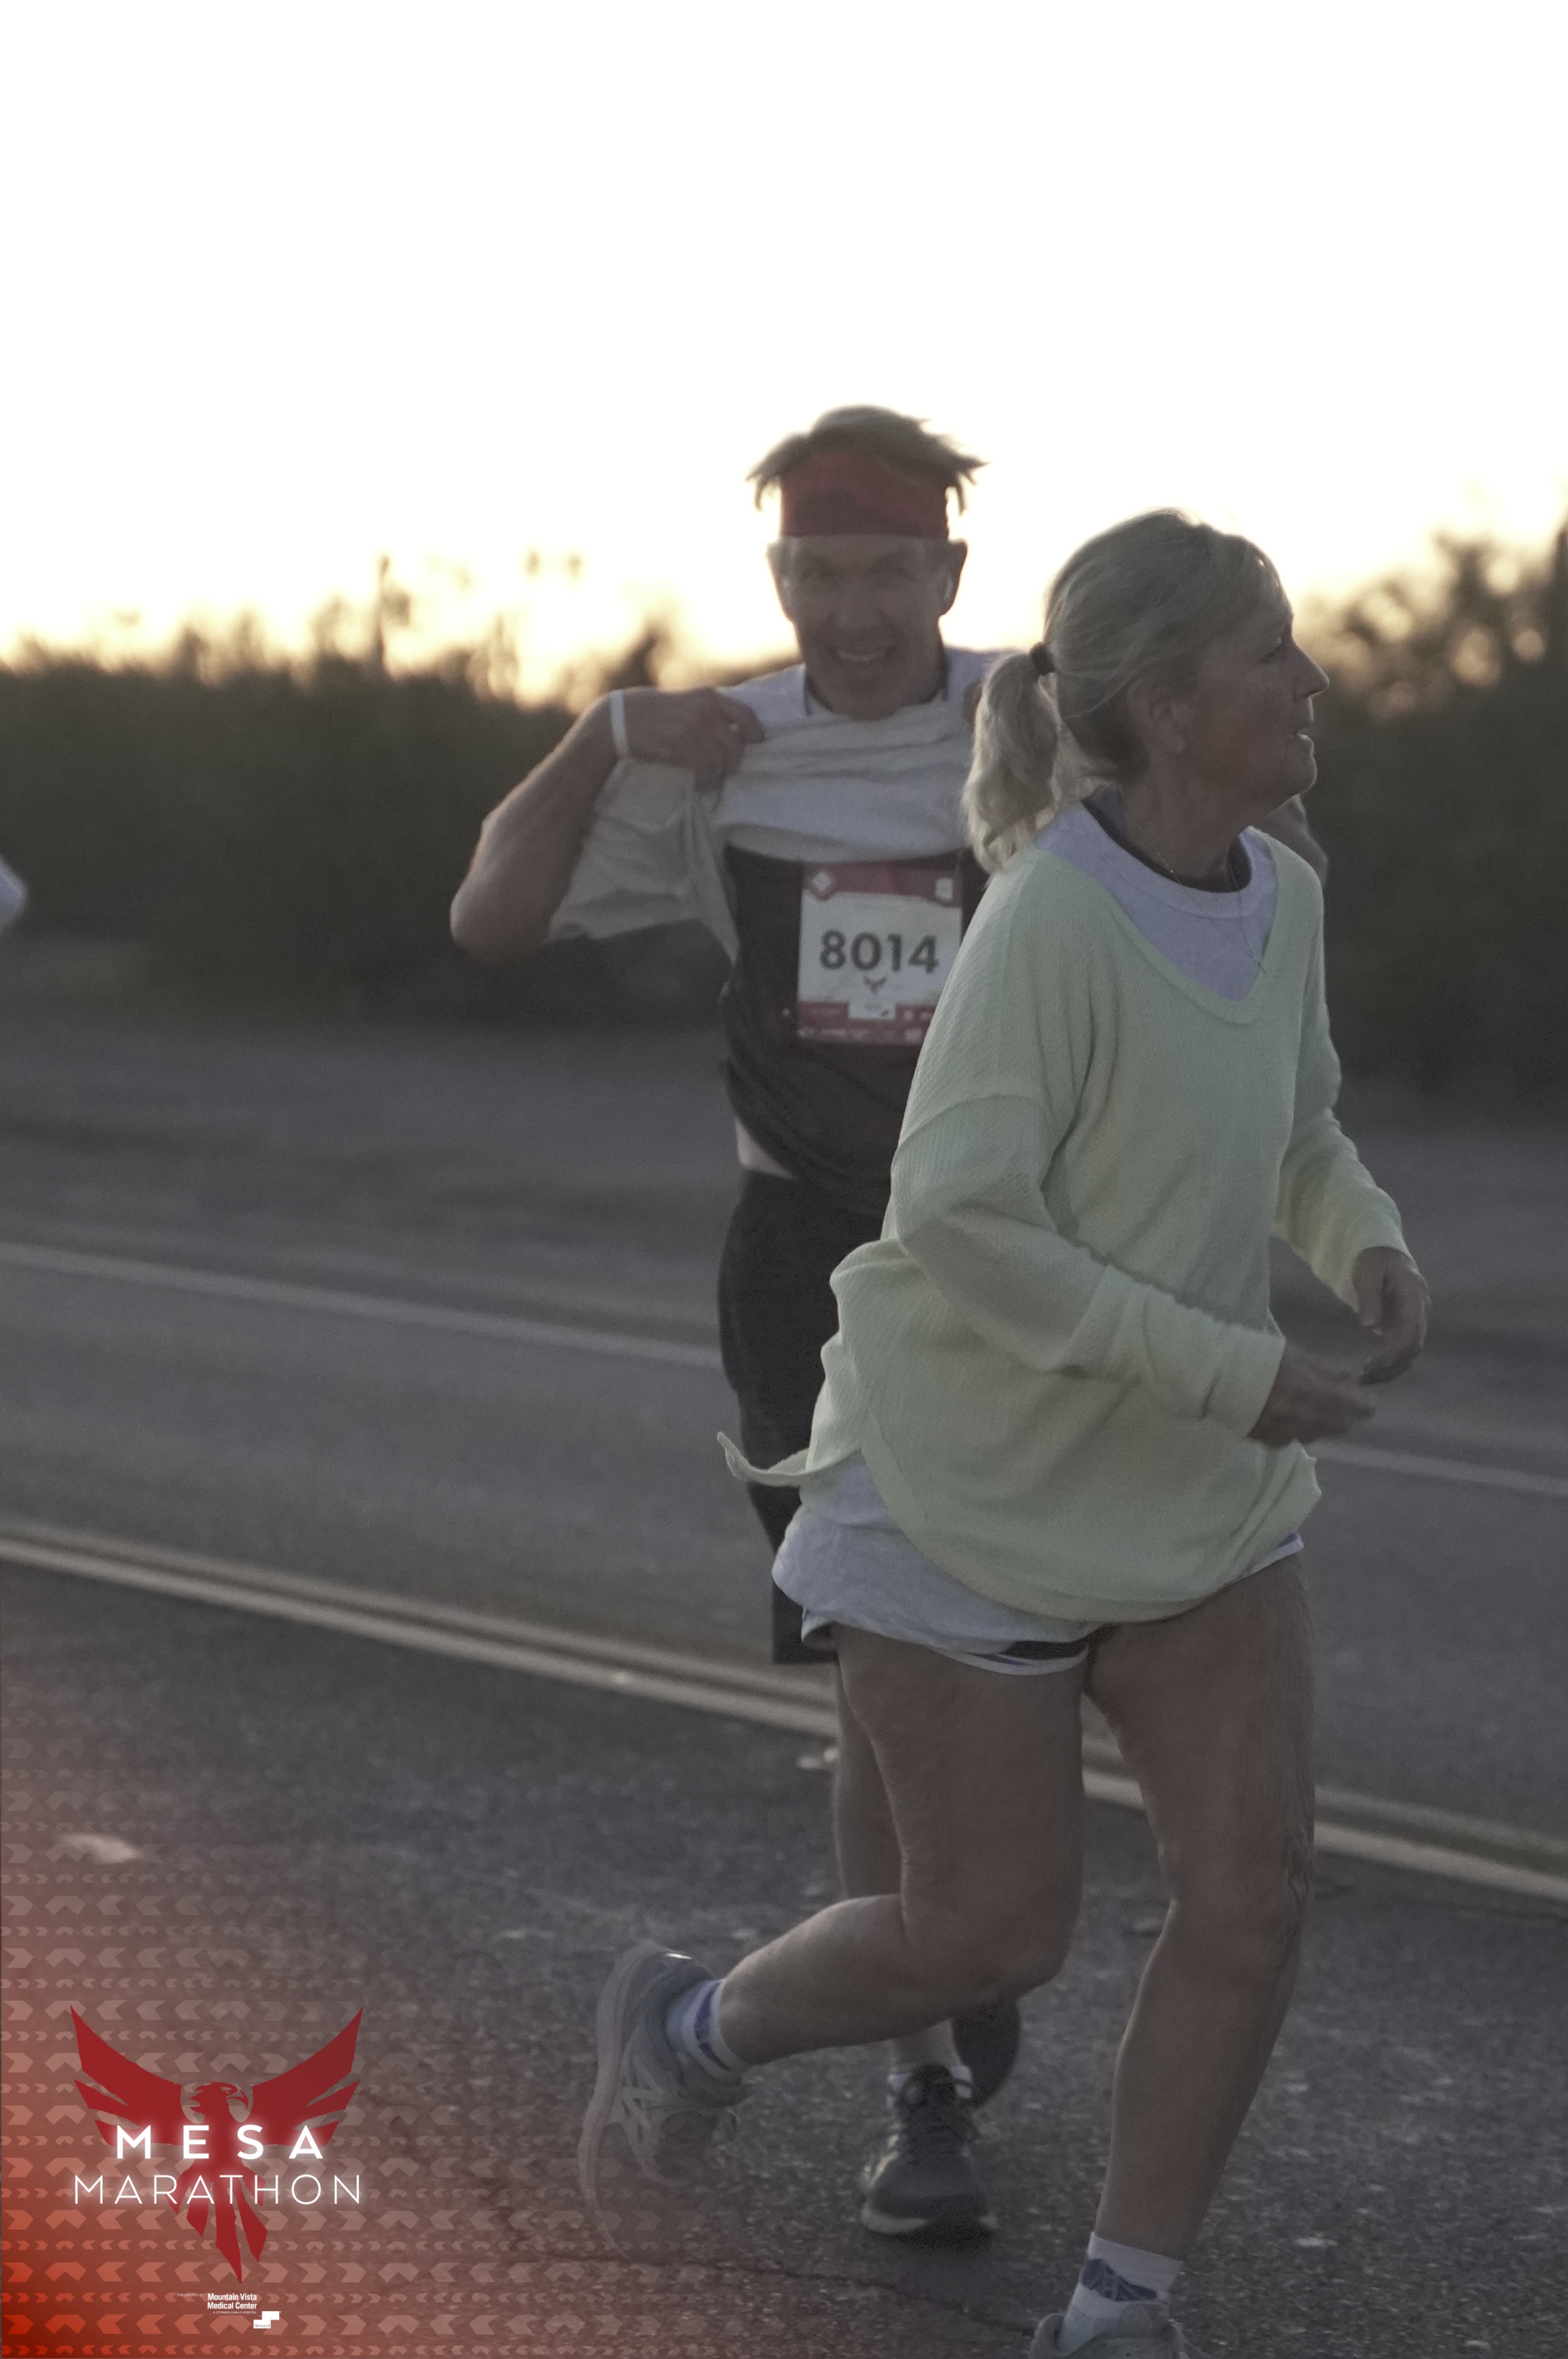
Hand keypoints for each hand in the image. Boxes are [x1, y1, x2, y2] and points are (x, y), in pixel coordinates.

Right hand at [602, 687, 763, 789]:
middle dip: (732, 764)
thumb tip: (735, 736)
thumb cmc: (654, 714)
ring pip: (721, 760)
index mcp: (709, 697)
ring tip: (708, 781)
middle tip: (723, 773)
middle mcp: (705, 708)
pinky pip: (705, 769)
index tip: (754, 747)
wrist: (621, 718)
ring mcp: (693, 724)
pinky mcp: (680, 742)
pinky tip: (698, 784)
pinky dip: (705, 781)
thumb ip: (709, 714)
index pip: (746, 715)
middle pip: (736, 745)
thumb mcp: (686, 704)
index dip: (755, 734)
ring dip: (717, 777)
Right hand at [1249, 1343, 1374, 1446]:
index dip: (1363, 1402)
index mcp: (1318, 1393)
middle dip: (1342, 1414)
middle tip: (1336, 1400)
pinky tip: (1283, 1415)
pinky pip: (1291, 1438)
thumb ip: (1325, 1371)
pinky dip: (1293, 1428)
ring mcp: (1288, 1434)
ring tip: (1306, 1406)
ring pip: (1316, 1434)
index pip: (1359, 1407)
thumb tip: (1351, 1377)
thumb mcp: (1298, 1355)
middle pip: (1340, 1425)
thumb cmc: (1260, 1356)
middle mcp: (1308, 1420)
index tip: (1363, 1396)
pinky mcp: (1268, 1441)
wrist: (1217, 1375)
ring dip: (1318, 1422)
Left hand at [1352, 1247, 1430, 1383]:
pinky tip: (1369, 1371)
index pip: (1413, 1329)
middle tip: (1365, 1377)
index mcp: (1415, 1296)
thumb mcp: (1368, 1273)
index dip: (1397, 1349)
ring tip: (1364, 1378)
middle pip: (1413, 1346)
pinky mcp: (1403, 1326)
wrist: (1382, 1252)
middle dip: (1392, 1365)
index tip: (1376, 1363)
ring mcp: (1413, 1320)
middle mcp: (1420, 1311)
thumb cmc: (1374, 1259)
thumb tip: (1370, 1326)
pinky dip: (1387, 1362)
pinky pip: (1400, 1349)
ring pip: (1408, 1352)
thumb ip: (1370, 1297)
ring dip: (1390, 1368)